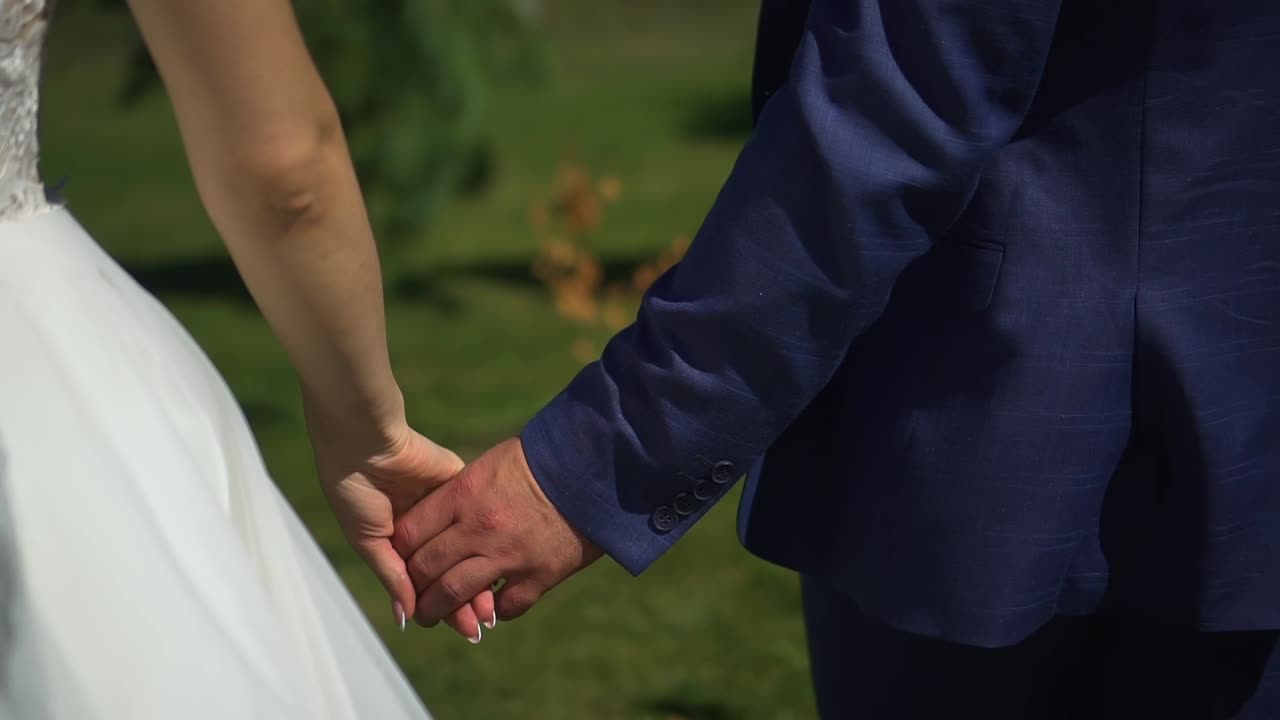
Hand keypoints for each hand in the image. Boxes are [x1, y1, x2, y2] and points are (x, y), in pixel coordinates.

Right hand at [307, 408, 494, 641]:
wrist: (365, 443)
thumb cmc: (356, 490)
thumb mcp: (369, 540)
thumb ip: (393, 576)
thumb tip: (408, 616)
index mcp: (400, 542)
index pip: (429, 582)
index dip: (445, 605)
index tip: (465, 631)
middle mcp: (427, 529)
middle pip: (455, 571)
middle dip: (467, 599)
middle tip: (482, 626)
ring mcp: (447, 509)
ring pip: (471, 550)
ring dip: (482, 577)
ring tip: (492, 607)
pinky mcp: (461, 485)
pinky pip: (478, 519)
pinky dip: (487, 543)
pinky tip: (499, 566)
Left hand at [392, 437, 602, 626]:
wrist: (594, 469)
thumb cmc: (542, 459)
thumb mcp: (492, 463)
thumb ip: (463, 490)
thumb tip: (439, 511)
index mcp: (464, 494)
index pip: (411, 532)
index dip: (399, 550)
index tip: (399, 557)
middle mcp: (479, 528)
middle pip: (425, 568)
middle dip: (412, 586)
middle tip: (410, 595)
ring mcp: (508, 556)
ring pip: (454, 594)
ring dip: (438, 610)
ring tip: (432, 616)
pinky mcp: (539, 575)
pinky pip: (505, 608)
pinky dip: (494, 612)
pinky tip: (491, 609)